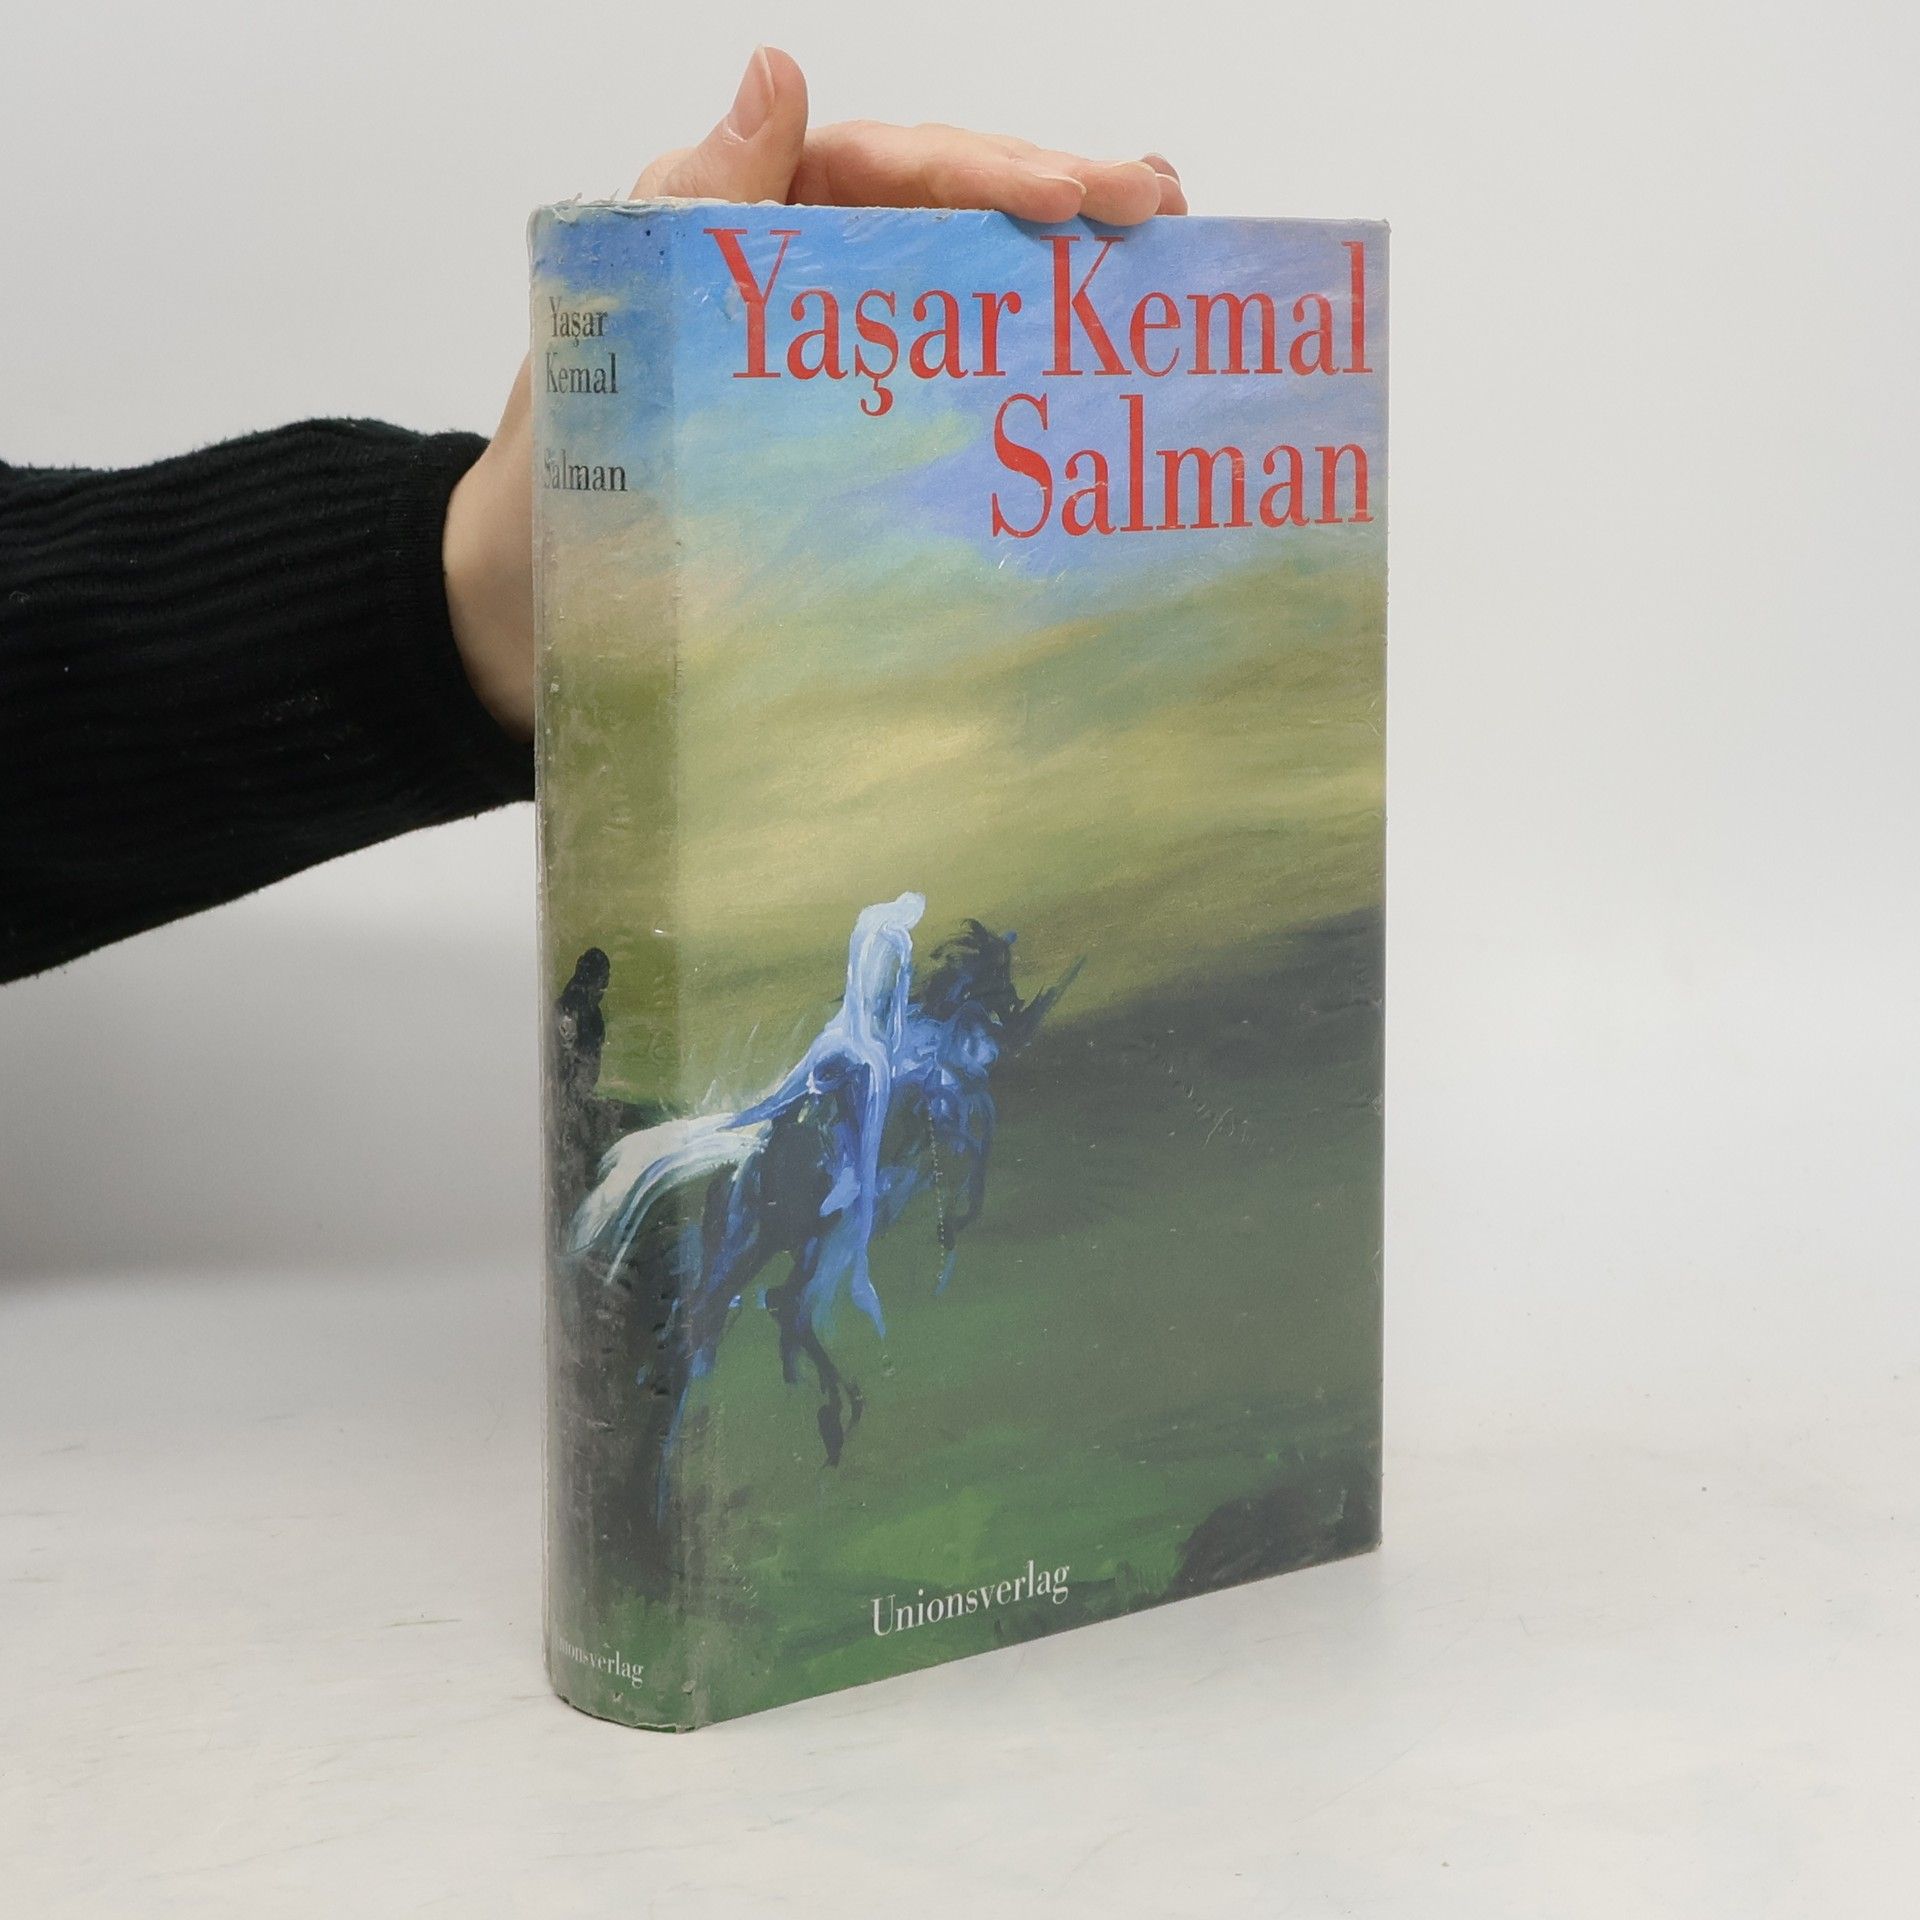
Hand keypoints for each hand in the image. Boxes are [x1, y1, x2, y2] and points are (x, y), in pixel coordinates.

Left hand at [444, 46, 1185, 738]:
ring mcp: (836, 364)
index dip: (987, 171)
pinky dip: (1018, 373)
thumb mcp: (616, 320)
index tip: (1074, 196)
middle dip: (1055, 202)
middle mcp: (804, 279)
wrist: (532, 603)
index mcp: (749, 224)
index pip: (887, 167)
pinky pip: (945, 390)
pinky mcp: (850, 445)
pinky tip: (1086, 372)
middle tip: (1158, 203)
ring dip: (1058, 274)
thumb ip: (696, 203)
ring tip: (1158, 250)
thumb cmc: (562, 469)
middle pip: (946, 216)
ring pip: (962, 294)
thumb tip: (776, 70)